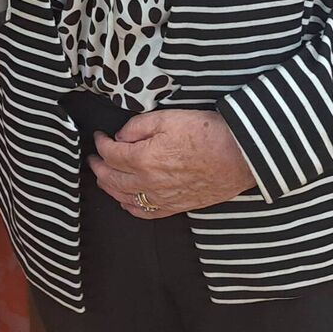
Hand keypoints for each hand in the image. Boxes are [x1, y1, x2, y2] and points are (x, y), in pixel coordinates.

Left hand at [88, 109, 254, 217]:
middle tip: (93, 158)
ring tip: (103, 176)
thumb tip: (121, 137)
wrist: (239, 155)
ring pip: (124, 198)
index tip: (99, 135)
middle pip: (112, 178)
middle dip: (98, 167)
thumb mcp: (165, 117)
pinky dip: (130, 207)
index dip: (101, 143)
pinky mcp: (176, 206)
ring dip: (109, 187)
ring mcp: (162, 198)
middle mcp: (148, 183)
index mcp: (143, 159)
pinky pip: (146, 213)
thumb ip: (136, 127)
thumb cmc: (204, 132)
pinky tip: (125, 201)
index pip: (110, 154)